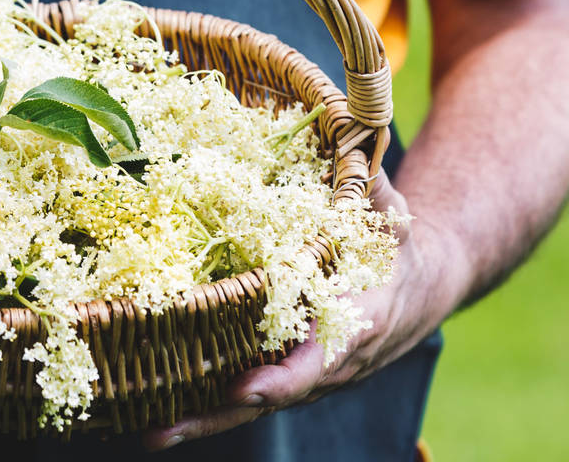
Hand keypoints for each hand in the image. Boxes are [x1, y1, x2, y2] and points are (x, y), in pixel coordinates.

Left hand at [142, 175, 467, 449]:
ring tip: (147, 434)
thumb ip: (368, 186)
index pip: (319, 360)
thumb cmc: (398, 249)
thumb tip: (347, 136)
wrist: (421, 293)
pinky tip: (155, 416)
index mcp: (356, 325)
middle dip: (218, 415)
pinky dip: (206, 411)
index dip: (283, 378)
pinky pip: (246, 400)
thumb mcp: (391, 217)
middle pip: (269, 399)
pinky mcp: (288, 376)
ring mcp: (306, 377)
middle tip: (162, 430)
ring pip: (252, 408)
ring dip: (202, 422)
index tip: (245, 387)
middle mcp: (328, 364)